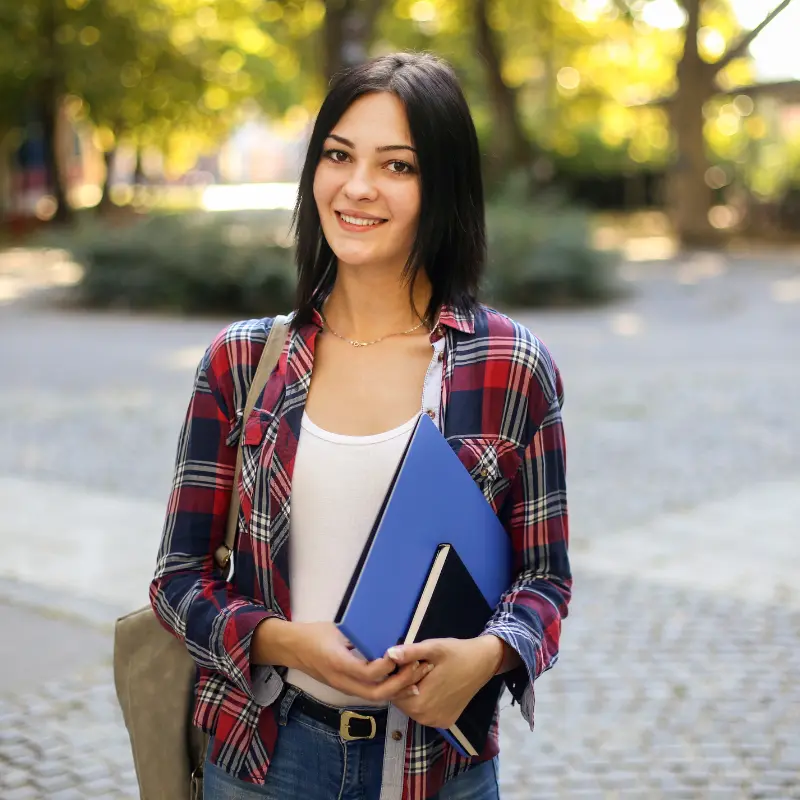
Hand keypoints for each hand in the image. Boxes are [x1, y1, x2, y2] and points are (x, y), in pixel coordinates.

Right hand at [256, 620, 429, 701]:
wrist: (293, 648)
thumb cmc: (315, 634)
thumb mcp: (337, 629)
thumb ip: (359, 634)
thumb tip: (385, 630)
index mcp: (338, 663)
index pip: (366, 673)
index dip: (386, 666)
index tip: (398, 652)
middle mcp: (343, 681)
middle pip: (376, 693)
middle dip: (400, 683)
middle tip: (417, 666)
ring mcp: (345, 688)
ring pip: (376, 697)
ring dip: (398, 689)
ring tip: (417, 675)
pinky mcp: (347, 689)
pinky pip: (371, 694)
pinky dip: (390, 690)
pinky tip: (404, 681)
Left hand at [385, 636, 504, 728]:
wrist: (483, 662)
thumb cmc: (457, 653)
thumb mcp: (433, 648)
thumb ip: (410, 653)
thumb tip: (389, 655)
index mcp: (420, 703)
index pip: (393, 692)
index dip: (398, 676)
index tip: (410, 662)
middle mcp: (426, 719)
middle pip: (402, 700)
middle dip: (405, 684)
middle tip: (421, 666)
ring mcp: (436, 722)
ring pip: (412, 706)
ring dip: (414, 691)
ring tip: (428, 674)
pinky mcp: (445, 722)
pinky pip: (425, 711)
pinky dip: (425, 699)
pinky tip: (435, 685)